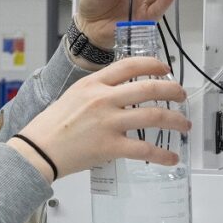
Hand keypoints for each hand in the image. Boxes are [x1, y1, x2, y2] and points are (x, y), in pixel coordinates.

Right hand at [11, 57, 189, 180]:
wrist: (38, 150)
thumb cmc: (50, 126)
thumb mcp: (73, 96)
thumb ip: (97, 91)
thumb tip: (120, 92)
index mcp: (93, 84)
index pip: (130, 66)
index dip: (153, 65)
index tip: (164, 69)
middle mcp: (104, 99)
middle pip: (149, 89)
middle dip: (173, 91)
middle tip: (181, 96)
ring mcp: (109, 123)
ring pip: (154, 116)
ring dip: (175, 120)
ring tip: (183, 124)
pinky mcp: (110, 146)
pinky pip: (145, 149)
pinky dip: (162, 155)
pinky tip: (171, 158)